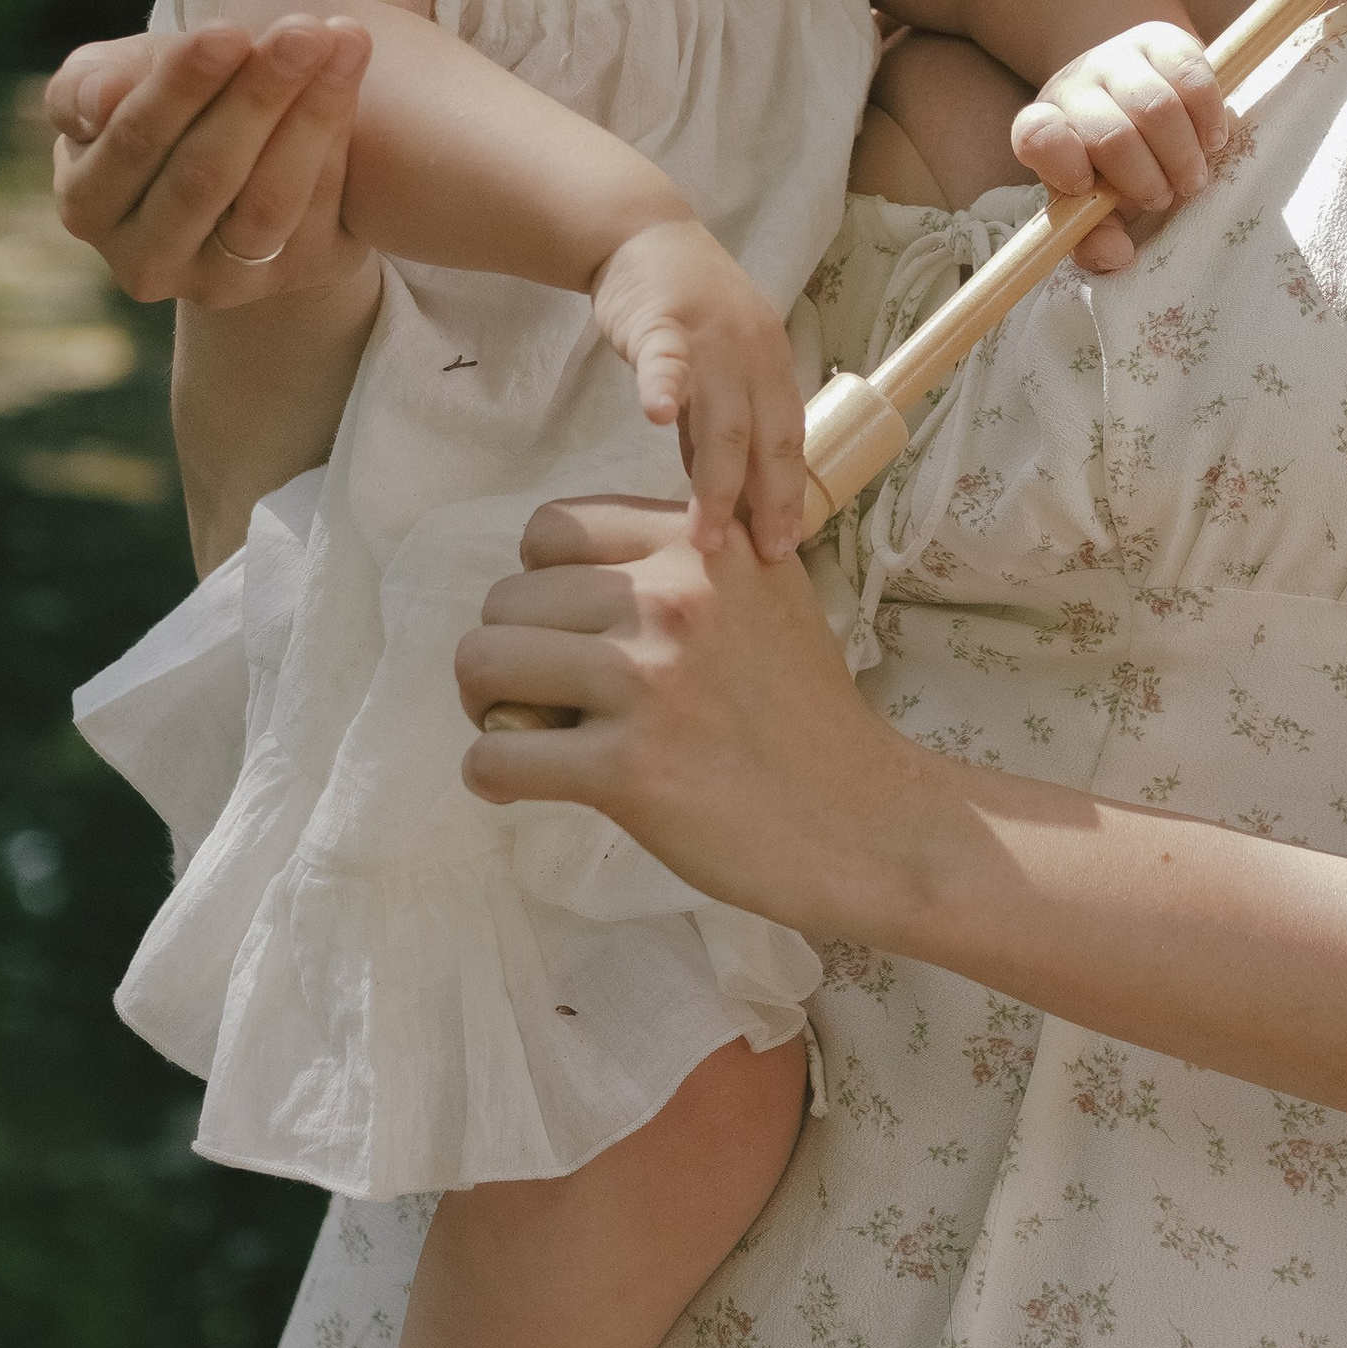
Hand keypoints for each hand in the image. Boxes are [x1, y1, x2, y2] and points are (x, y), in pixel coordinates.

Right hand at [48, 17, 375, 304]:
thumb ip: (90, 83)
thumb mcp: (118, 84)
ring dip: (311, 115)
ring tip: (342, 42)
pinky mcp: (297, 275)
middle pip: (205, 175)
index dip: (182, 86)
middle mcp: (147, 260)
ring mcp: (222, 281)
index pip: (135, 142)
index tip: (229, 29)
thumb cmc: (165, 110)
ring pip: (270, 200)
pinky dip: (338, 139)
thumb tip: (100, 99)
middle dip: (257, 94)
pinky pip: (322, 208)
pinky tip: (350, 76)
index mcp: (87, 205)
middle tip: (303, 30)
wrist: (238, 168)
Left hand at [457, 496, 921, 924]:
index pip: (551, 527)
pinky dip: (492, 776)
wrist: (864, 819)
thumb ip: (692, 552)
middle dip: (510, 649)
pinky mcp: (627, 769)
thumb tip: (580, 552)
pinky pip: (494, 758)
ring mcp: (649, 682)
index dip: (541, 583)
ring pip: (482, 663)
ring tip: (528, 733)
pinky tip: (526, 786)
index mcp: (702, 545)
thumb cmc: (807, 714)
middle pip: (506, 597)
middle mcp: (674, 598)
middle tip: (544, 696)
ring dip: (488, 706)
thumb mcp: (768, 590)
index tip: (568, 631)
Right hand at [586, 221, 806, 561]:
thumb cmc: (683, 309)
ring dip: (716, 481)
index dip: (788, 495)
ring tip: (703, 533)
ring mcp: (712, 338)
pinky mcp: (663, 322)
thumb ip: (715, 426)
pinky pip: (667, 360)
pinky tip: (657, 417)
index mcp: (773, 366)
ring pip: (721, 419)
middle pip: (766, 439)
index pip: (790, 441)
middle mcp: (754, 354)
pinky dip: (663, 388)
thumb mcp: (716, 368)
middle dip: (766, 502)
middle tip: (761, 556)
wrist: (643, 235)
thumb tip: (719, 496)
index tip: (785, 547)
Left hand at [1009, 23, 1227, 271]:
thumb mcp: (1094, 204)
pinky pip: (1192, 76)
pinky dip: (1209, 117)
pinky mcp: (1162, 37)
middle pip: (1110, 134)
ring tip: (1192, 177)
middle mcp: (1075, 87)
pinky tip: (1211, 140)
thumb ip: (1095, 239)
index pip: (1037, 136)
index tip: (1092, 189)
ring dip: (1182, 155)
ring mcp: (1117, 57)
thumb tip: (1117, 253)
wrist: (1132, 94)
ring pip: (1156, 107)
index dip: (1065, 164)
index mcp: (1044, 130)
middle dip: (1146, 179)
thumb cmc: (1109, 165)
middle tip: (1166, 197)